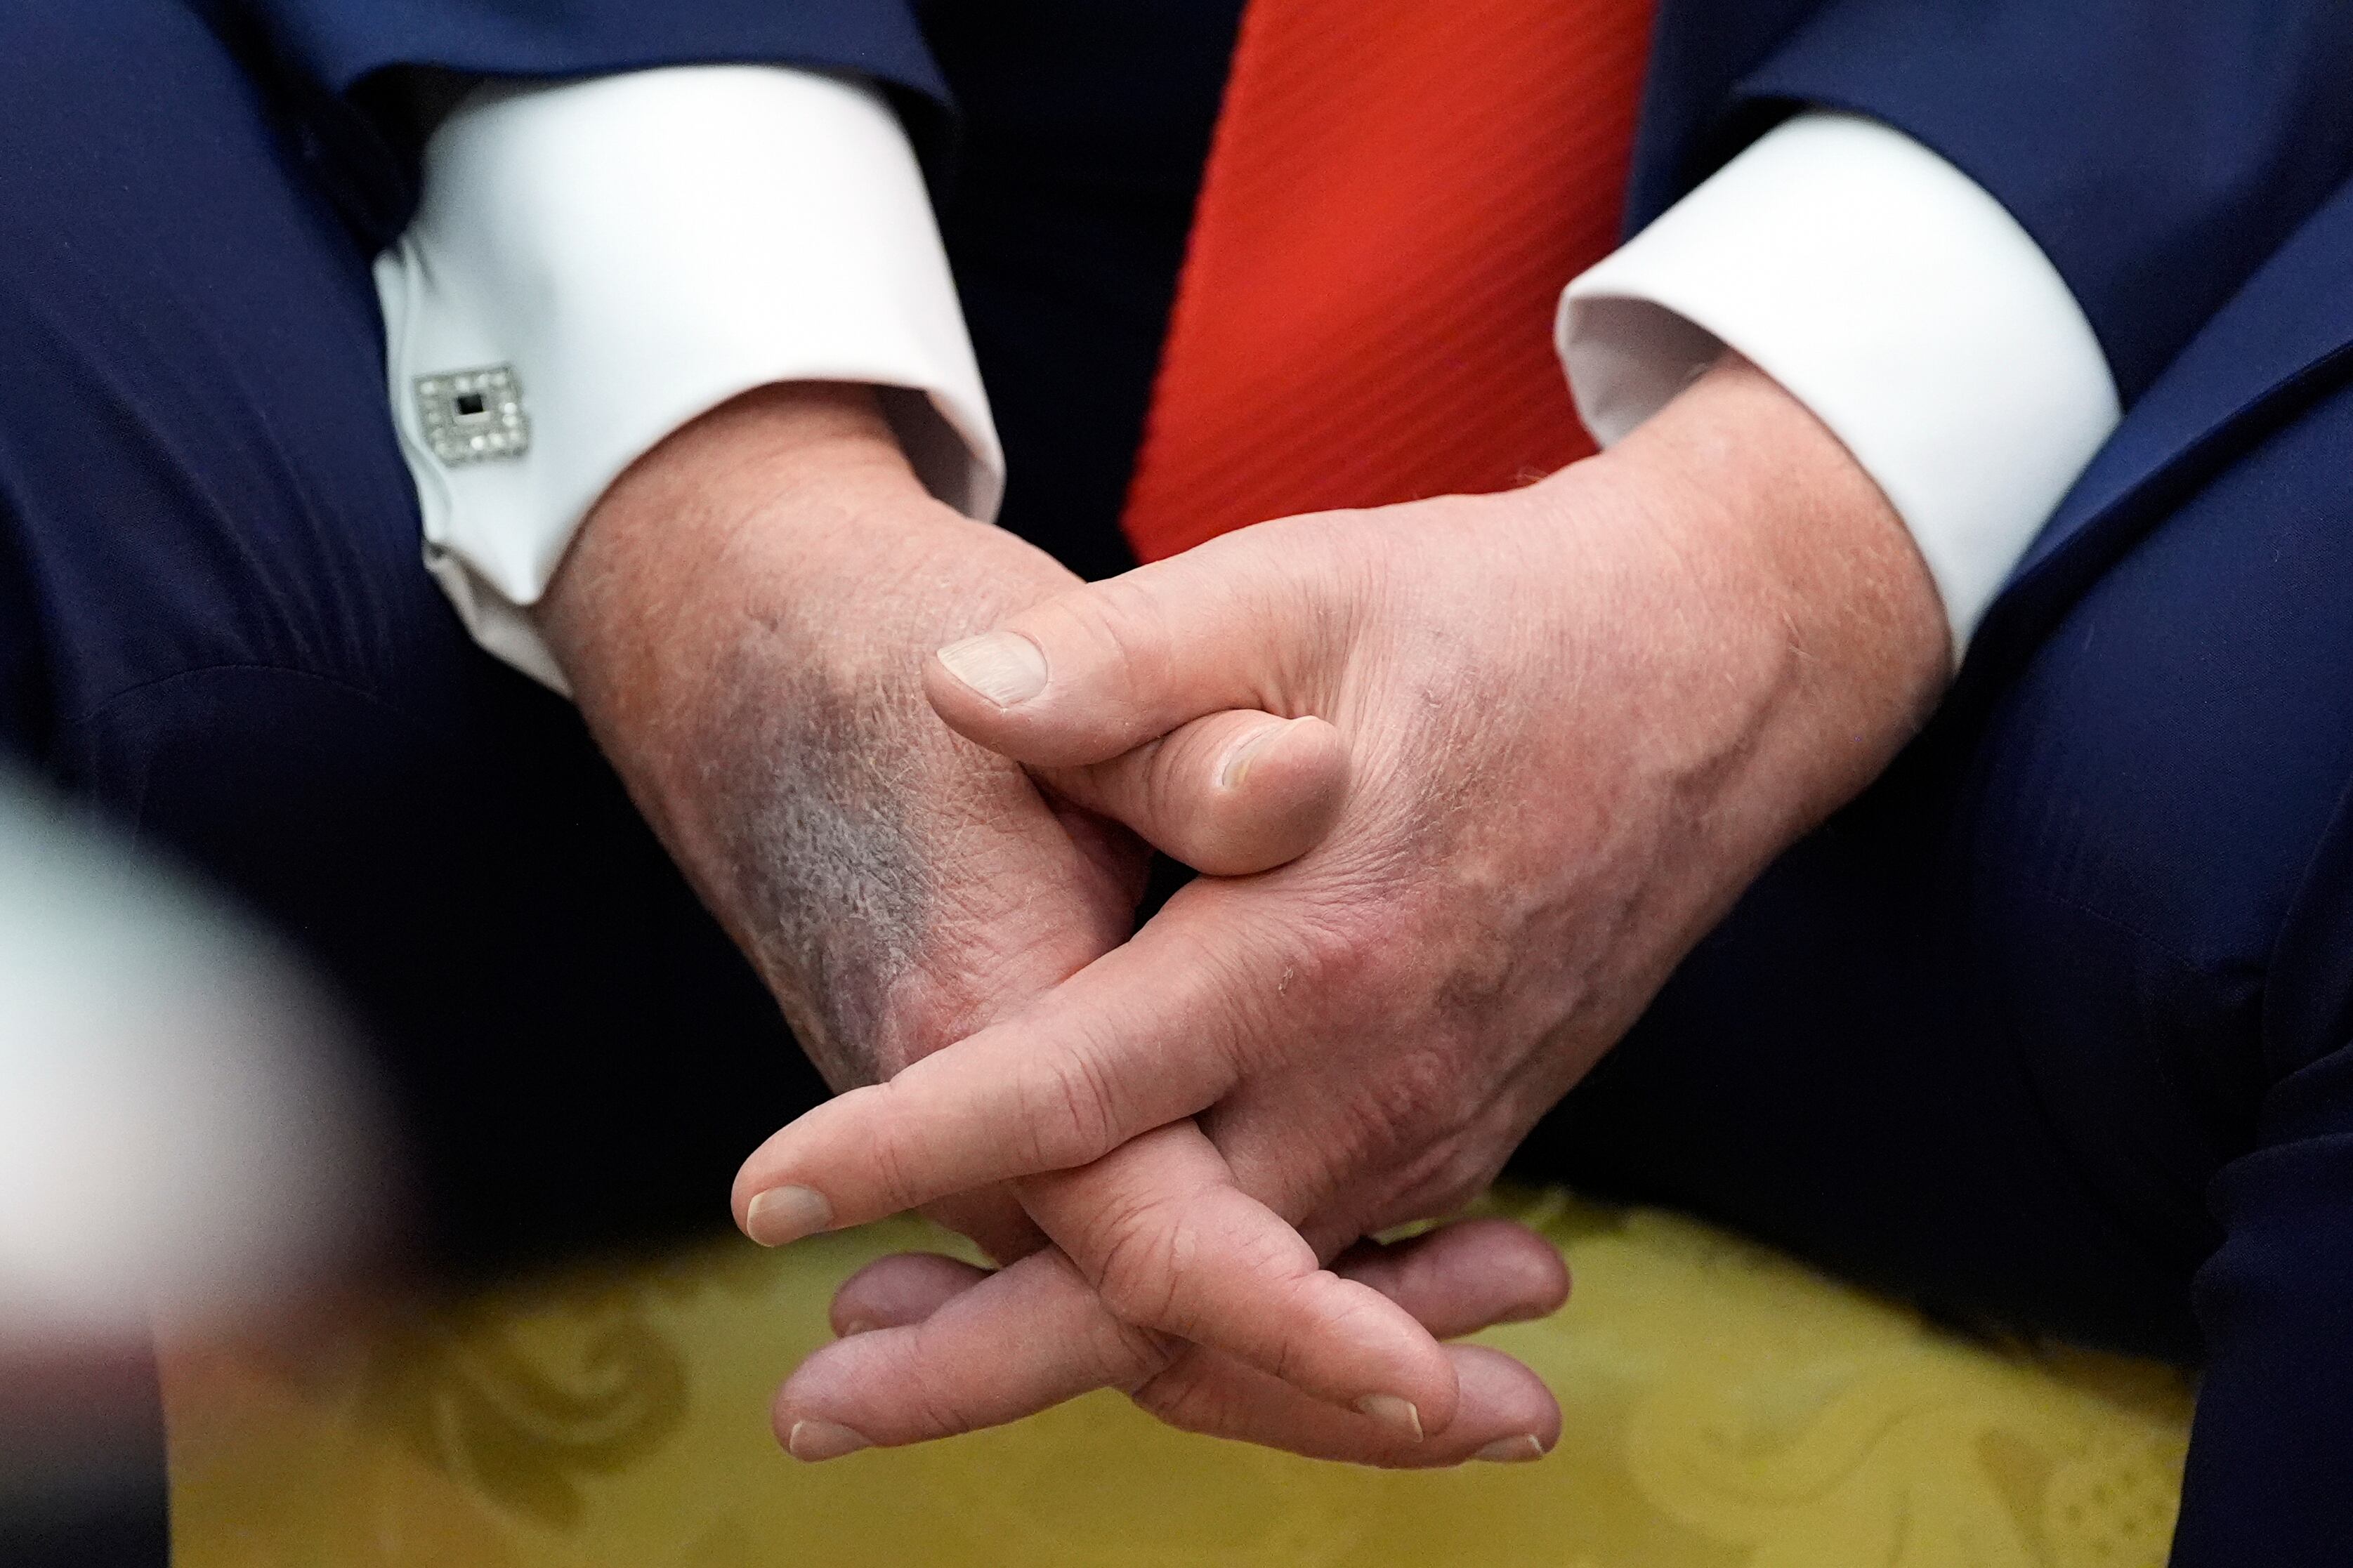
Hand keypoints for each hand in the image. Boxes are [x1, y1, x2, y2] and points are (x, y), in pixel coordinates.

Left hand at [734, 354, 1951, 1453]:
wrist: (1708, 676)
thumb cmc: (1485, 618)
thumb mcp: (1302, 595)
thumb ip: (1128, 663)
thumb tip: (952, 693)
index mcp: (1314, 947)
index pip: (1072, 1090)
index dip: (907, 1146)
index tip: (763, 1194)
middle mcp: (1380, 1076)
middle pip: (1157, 1283)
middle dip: (971, 1365)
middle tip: (803, 1410)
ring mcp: (1436, 1125)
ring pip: (1236, 1305)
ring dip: (1067, 1347)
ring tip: (895, 1365)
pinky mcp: (1467, 1131)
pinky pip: (1315, 1269)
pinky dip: (1197, 1319)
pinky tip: (1095, 1299)